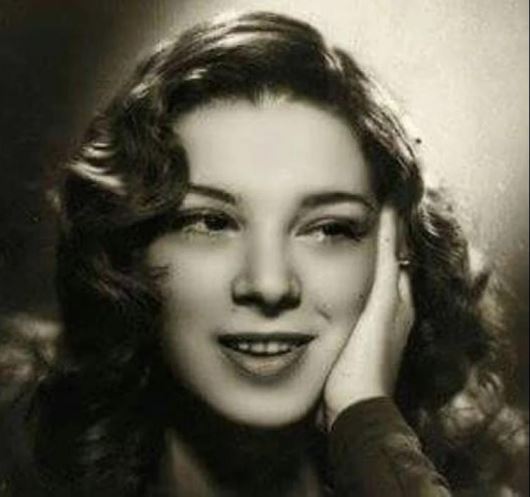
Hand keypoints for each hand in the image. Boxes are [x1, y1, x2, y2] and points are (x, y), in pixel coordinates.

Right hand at [320, 206, 414, 430]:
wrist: (353, 405)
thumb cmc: (365, 358)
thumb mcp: (377, 309)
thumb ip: (382, 271)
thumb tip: (390, 228)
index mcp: (399, 302)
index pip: (395, 258)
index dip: (389, 233)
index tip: (378, 207)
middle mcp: (392, 312)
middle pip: (384, 271)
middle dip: (374, 248)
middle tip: (354, 222)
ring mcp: (375, 326)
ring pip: (369, 287)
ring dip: (359, 267)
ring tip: (338, 247)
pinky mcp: (358, 338)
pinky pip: (355, 303)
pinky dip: (347, 288)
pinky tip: (329, 287)